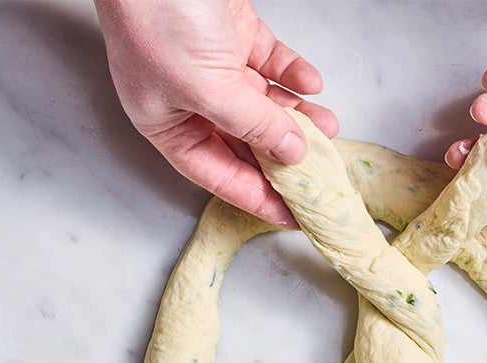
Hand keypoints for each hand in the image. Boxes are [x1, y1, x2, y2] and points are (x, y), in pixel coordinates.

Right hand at [95, 0, 337, 226]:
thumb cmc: (158, 21)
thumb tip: (289, 154)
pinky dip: (292, 75)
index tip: (291, 216)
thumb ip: (251, 124)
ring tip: (329, 129)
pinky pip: (269, 64)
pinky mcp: (232, 34)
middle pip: (243, 141)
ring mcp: (211, 66)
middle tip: (320, 175)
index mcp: (167, 124)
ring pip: (262, 104)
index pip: (216, 173)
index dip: (255, 197)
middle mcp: (187, 100)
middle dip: (283, 156)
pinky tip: (312, 85)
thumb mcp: (206, 88)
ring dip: (295, 116)